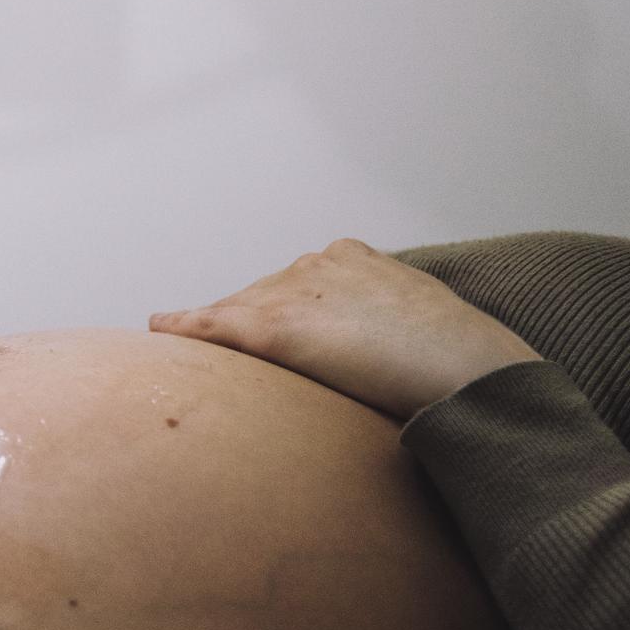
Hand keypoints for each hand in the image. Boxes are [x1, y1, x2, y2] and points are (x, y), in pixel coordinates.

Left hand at [149, 238, 539, 419]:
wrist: (469, 370)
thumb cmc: (459, 359)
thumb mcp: (421, 327)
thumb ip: (387, 326)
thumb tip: (382, 351)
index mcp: (352, 258)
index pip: (294, 285)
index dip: (279, 312)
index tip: (268, 331)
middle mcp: (316, 264)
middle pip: (258, 295)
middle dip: (241, 323)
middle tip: (224, 357)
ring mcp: (294, 291)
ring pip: (234, 311)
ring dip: (212, 332)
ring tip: (185, 347)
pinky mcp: (277, 326)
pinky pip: (217, 326)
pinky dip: (186, 328)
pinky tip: (160, 330)